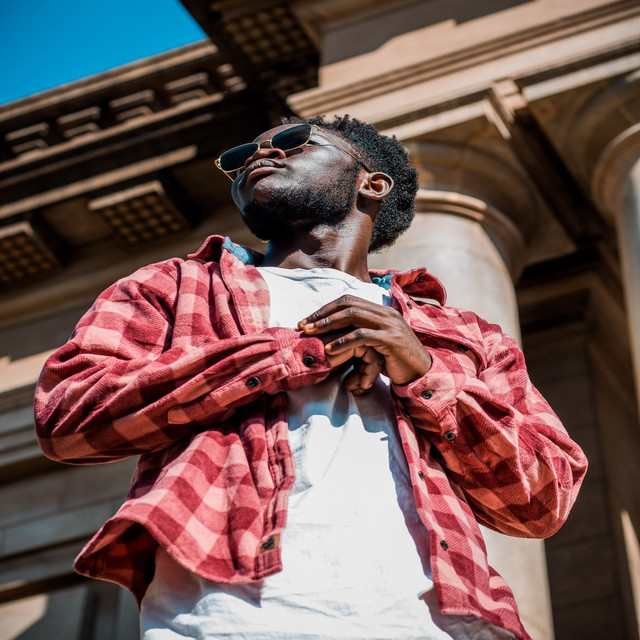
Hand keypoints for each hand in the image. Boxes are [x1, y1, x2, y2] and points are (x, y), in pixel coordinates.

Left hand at [298, 295, 431, 386]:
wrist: (422, 372)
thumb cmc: (395, 360)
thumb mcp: (378, 342)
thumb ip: (362, 332)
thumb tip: (335, 333)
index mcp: (381, 310)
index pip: (348, 300)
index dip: (326, 308)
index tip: (308, 320)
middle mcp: (385, 313)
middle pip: (348, 305)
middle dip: (323, 314)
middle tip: (304, 325)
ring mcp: (389, 324)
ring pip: (353, 315)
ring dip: (329, 324)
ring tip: (313, 334)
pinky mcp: (391, 340)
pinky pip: (363, 336)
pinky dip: (343, 341)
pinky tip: (330, 349)